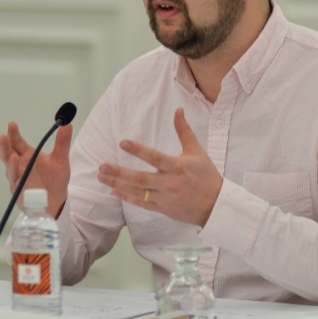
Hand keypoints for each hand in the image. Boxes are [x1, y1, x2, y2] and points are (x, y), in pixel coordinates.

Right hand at [0, 121, 71, 217]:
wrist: (57, 201)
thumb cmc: (55, 179)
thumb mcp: (61, 159)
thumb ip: (62, 142)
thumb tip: (67, 123)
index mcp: (27, 156)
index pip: (17, 142)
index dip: (13, 134)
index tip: (11, 124)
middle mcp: (19, 166)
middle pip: (8, 154)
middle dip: (5, 146)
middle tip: (3, 137)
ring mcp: (18, 179)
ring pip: (10, 170)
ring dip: (10, 164)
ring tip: (13, 156)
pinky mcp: (20, 193)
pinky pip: (17, 186)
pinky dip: (18, 181)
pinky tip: (20, 176)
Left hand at [97, 108, 222, 226]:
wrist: (216, 205)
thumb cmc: (206, 175)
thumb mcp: (196, 151)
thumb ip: (184, 131)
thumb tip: (178, 110)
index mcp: (178, 167)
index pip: (155, 157)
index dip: (138, 150)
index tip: (122, 143)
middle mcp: (170, 183)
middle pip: (141, 178)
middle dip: (119, 172)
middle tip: (102, 166)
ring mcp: (165, 198)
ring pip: (138, 192)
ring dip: (118, 184)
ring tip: (102, 176)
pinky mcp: (163, 209)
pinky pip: (142, 203)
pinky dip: (127, 198)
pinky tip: (114, 191)